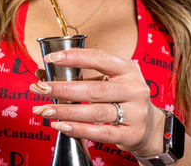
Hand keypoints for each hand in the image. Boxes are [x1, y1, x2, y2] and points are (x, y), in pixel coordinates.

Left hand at [29, 48, 165, 155]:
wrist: (150, 124)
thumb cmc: (122, 96)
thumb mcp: (110, 79)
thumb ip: (83, 75)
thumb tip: (44, 73)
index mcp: (127, 68)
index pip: (98, 58)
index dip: (73, 57)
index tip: (50, 59)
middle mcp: (134, 89)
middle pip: (93, 88)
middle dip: (62, 88)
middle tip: (40, 88)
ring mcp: (135, 112)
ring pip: (94, 112)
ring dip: (65, 110)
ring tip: (44, 109)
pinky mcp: (131, 134)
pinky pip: (100, 132)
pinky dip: (77, 129)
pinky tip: (60, 125)